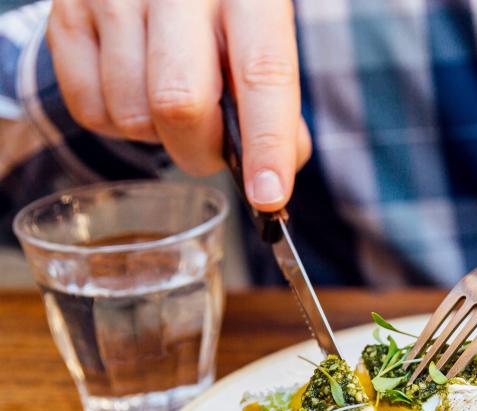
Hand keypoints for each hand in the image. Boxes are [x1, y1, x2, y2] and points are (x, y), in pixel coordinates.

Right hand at [46, 0, 311, 211]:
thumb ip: (279, 105)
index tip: (269, 196)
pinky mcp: (67, 16)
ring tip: (170, 101)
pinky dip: (119, 124)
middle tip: (212, 147)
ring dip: (158, 136)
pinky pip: (90, 111)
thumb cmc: (222, 12)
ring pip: (133, 115)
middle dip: (201, 150)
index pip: (263, 74)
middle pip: (181, 103)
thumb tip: (269, 178)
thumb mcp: (265, 39)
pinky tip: (135, 90)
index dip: (267, 143)